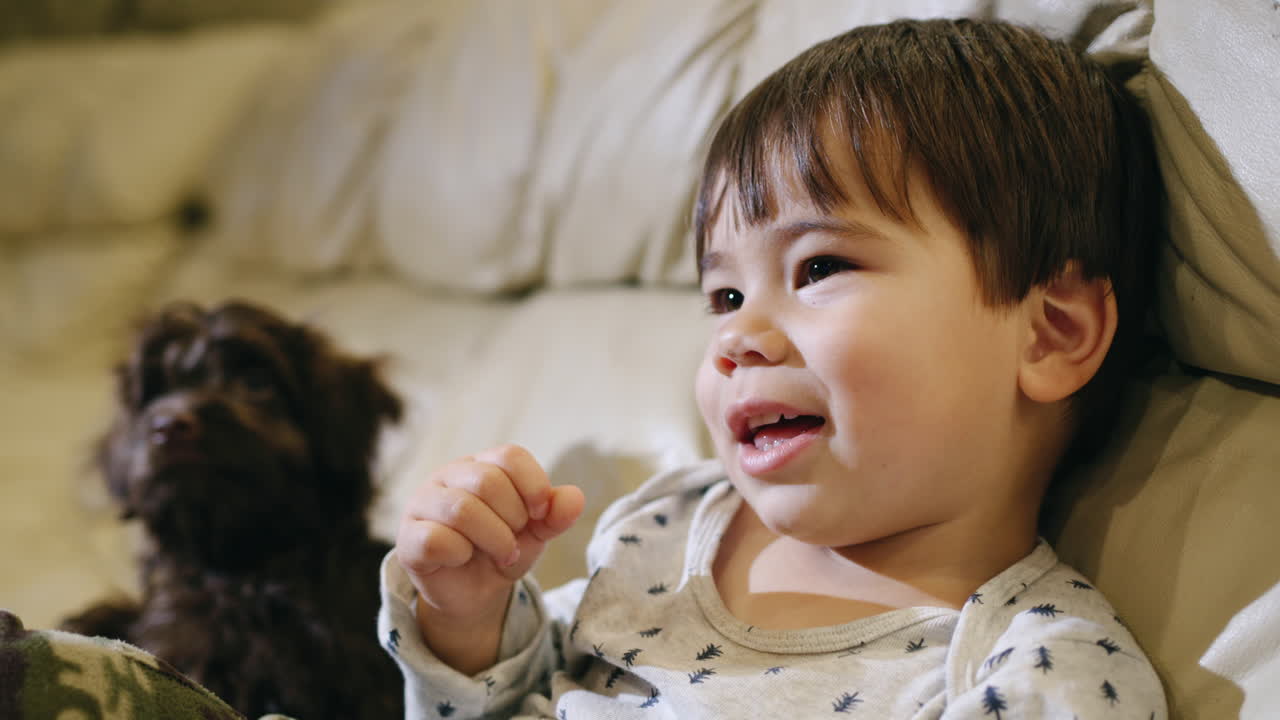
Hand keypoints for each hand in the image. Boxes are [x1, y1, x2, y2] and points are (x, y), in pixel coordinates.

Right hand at [395, 444, 583, 670]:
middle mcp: (448, 476)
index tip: (539, 515)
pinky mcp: (408, 539)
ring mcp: (422, 504)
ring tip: (502, 554)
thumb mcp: (536, 532)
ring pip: (462, 509)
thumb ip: (555, 514)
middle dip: (513, 518)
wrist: (475, 593)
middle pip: (488, 480)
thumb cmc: (502, 550)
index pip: (510, 455)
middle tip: (515, 541)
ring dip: (494, 538)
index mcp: (481, 465)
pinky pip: (436, 539)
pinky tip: (463, 559)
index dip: (534, 486)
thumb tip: (575, 498)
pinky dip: (461, 553)